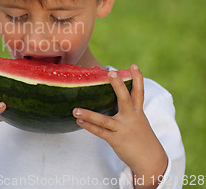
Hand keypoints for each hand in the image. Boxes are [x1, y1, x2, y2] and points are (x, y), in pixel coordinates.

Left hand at [73, 65, 167, 188]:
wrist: (151, 161)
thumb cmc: (141, 138)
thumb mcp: (139, 121)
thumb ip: (129, 110)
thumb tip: (118, 97)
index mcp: (138, 112)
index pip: (139, 92)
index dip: (137, 79)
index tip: (133, 66)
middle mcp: (132, 118)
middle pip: (125, 99)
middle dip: (118, 85)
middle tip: (110, 72)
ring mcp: (123, 129)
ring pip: (104, 120)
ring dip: (89, 115)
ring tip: (75, 110)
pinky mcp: (116, 140)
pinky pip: (100, 132)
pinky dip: (88, 126)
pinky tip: (78, 121)